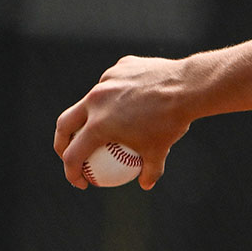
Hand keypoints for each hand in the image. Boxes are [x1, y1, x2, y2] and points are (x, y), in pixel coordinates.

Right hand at [54, 55, 193, 189]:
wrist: (190, 86)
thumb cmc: (173, 121)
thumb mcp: (160, 150)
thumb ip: (150, 170)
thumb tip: (146, 184)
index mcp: (99, 125)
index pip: (73, 154)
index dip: (72, 172)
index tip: (81, 181)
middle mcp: (96, 100)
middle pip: (65, 124)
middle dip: (62, 142)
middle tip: (70, 152)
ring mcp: (107, 80)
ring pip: (91, 98)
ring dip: (90, 114)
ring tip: (99, 125)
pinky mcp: (121, 66)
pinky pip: (113, 82)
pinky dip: (115, 94)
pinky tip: (126, 101)